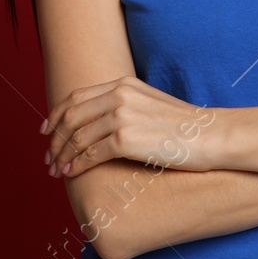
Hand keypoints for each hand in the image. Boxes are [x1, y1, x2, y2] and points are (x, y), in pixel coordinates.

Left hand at [41, 76, 218, 179]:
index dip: (56, 115)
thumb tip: (99, 125)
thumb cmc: (185, 127)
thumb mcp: (150, 105)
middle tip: (47, 158)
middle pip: (71, 117)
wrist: (211, 136)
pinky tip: (71, 174)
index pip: (76, 97)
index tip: (46, 132)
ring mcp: (122, 116)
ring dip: (62, 156)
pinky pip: (90, 154)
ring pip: (77, 137)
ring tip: (56, 171)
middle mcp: (119, 95)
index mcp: (123, 84)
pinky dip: (76, 165)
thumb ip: (124, 107)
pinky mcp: (126, 139)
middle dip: (54, 140)